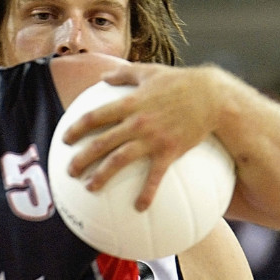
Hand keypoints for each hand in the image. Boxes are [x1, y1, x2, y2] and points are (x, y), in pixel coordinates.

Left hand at [61, 62, 219, 210]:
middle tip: (69, 171)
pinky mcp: (169, 151)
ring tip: (89, 188)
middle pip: (100, 143)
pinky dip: (146, 193)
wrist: (214, 97)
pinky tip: (139, 208)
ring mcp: (152, 138)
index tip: (64, 140)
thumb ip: (124, 73)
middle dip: (81, 158)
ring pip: (119, 160)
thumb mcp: (150, 72)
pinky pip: (155, 176)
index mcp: (129, 103)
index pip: (94, 117)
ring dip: (101, 176)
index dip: (76, 129)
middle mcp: (136, 122)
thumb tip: (103, 76)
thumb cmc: (181, 82)